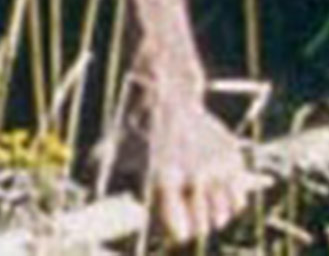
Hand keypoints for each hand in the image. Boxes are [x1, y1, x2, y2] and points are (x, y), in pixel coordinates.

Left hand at [122, 69, 261, 244]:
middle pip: (203, 227)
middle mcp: (194, 175)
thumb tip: (90, 219)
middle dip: (193, 227)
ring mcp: (217, 167)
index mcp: (165, 179)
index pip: (180, 231)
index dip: (174, 234)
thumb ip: (105, 187)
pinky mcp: (232, 158)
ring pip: (222, 216)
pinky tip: (214, 193)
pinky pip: (238, 200)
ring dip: (211, 217)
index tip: (170, 229)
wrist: (166, 94)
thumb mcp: (113, 156)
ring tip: (198, 205)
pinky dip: (229, 202)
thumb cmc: (136, 130)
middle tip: (186, 218)